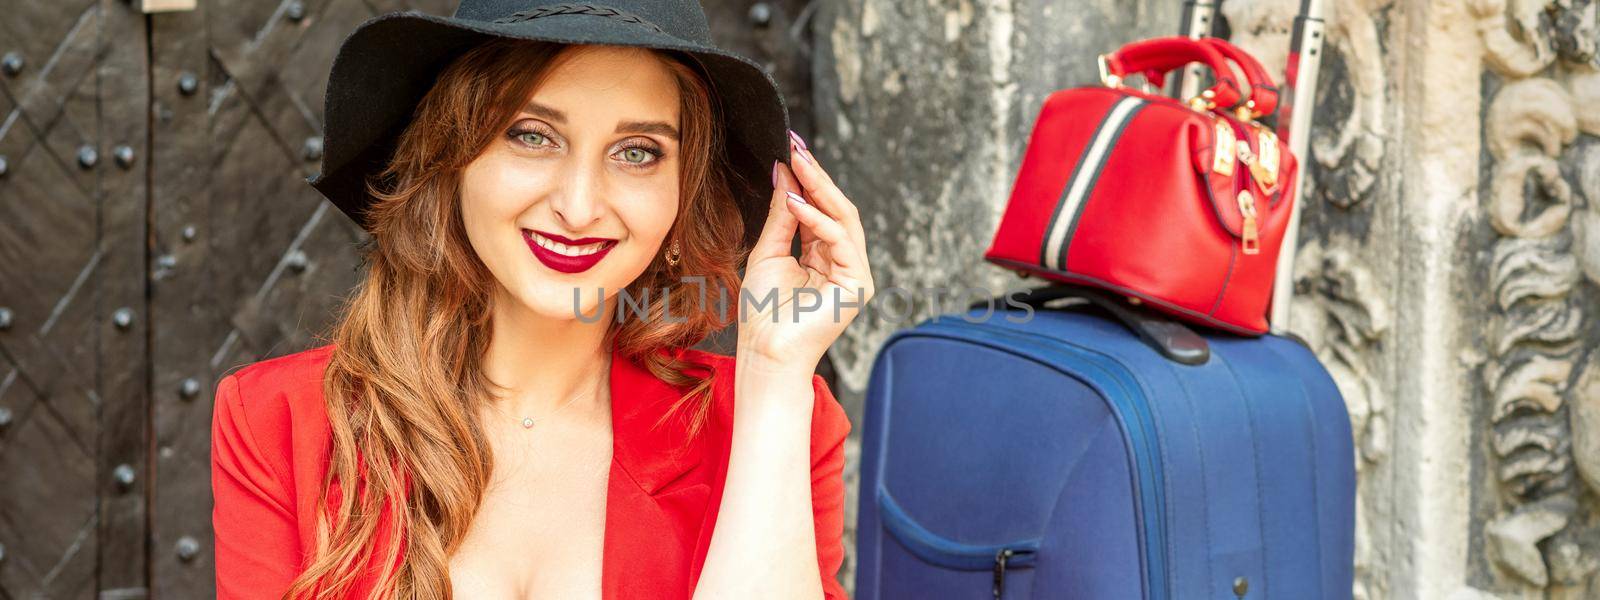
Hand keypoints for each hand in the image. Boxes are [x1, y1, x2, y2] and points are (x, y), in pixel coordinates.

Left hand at [737, 131, 874, 369]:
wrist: (764, 353)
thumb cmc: (763, 313)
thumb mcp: (768, 252)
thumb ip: (781, 215)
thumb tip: (785, 173)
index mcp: (824, 257)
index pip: (821, 210)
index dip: (807, 180)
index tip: (790, 149)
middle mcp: (844, 263)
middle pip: (837, 209)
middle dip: (816, 176)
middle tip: (797, 146)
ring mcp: (855, 274)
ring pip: (844, 219)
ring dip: (819, 188)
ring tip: (797, 163)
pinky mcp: (858, 285)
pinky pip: (841, 241)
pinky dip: (819, 220)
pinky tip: (797, 203)